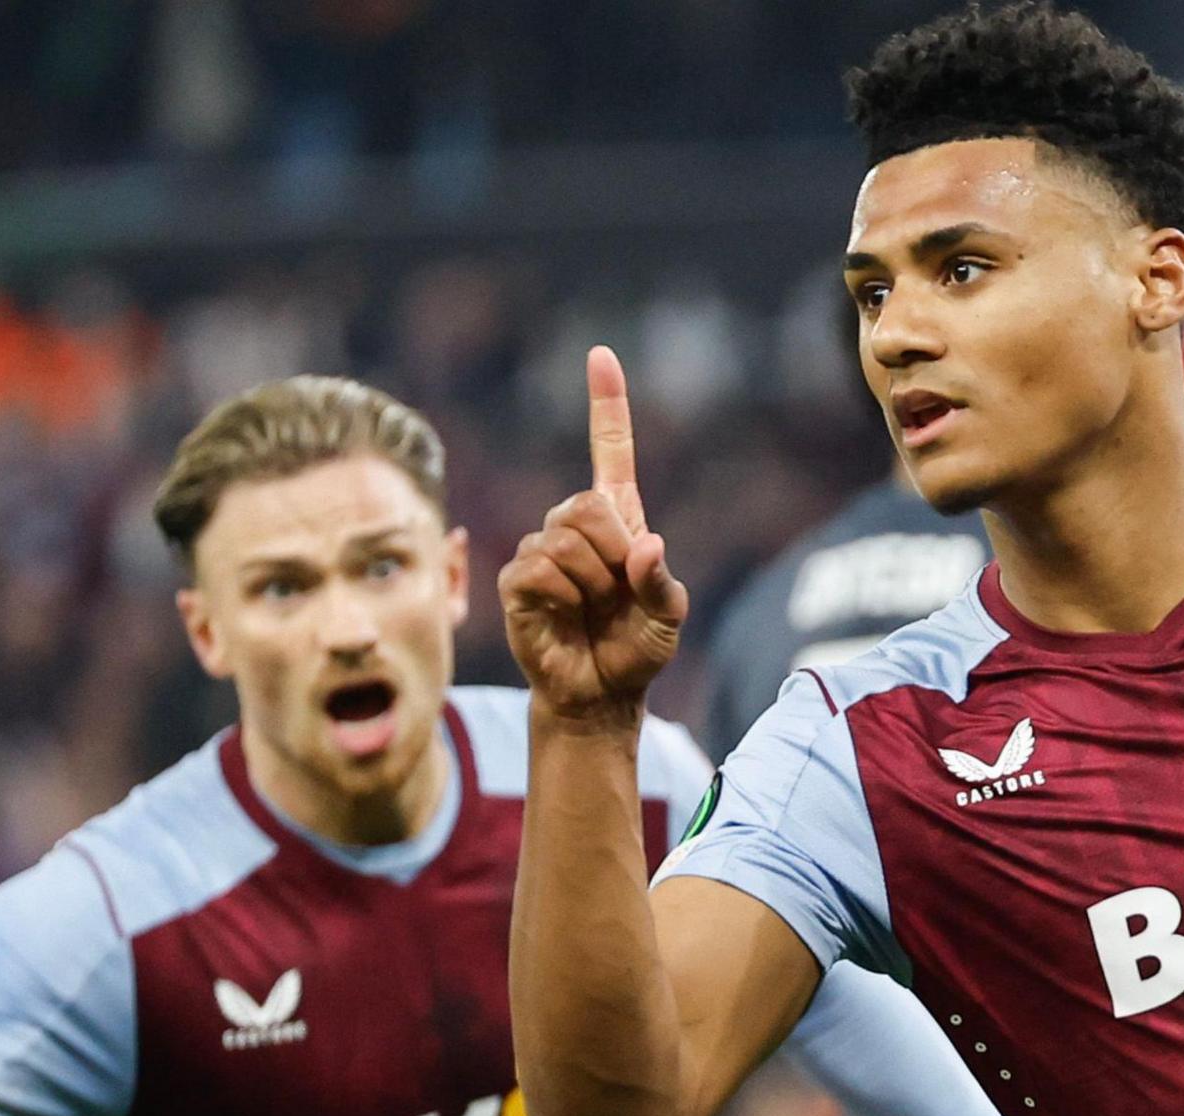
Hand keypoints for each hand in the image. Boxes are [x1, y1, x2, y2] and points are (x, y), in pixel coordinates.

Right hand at [497, 346, 687, 726]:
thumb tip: (646, 548)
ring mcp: (539, 548)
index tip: (601, 356)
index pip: (610, 452)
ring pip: (564, 540)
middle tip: (618, 593)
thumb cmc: (636, 650)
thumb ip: (663, 584)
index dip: (606, 405)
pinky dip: (564, 597)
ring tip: (593, 611)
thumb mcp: (668, 619)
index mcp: (617, 520)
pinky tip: (565, 617)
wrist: (600, 692)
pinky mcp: (515, 579)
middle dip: (613, 552)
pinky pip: (540, 570)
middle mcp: (572, 525)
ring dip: (592, 584)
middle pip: (587, 505)